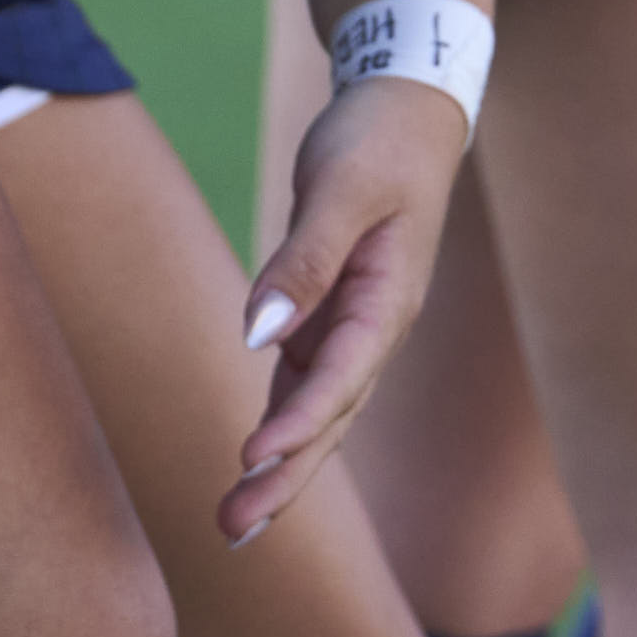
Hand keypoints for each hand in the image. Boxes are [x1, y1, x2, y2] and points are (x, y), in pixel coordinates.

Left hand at [222, 74, 465, 542]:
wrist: (404, 108)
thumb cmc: (378, 141)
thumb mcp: (343, 188)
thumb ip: (304, 261)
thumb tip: (258, 334)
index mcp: (390, 301)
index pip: (343, 377)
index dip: (300, 423)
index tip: (252, 459)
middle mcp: (376, 328)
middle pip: (331, 418)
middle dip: (287, 476)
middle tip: (233, 528)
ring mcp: (353, 327)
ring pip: (316, 414)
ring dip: (280, 468)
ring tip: (231, 523)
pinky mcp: (328, 315)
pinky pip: (300, 385)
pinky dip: (278, 426)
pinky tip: (249, 466)